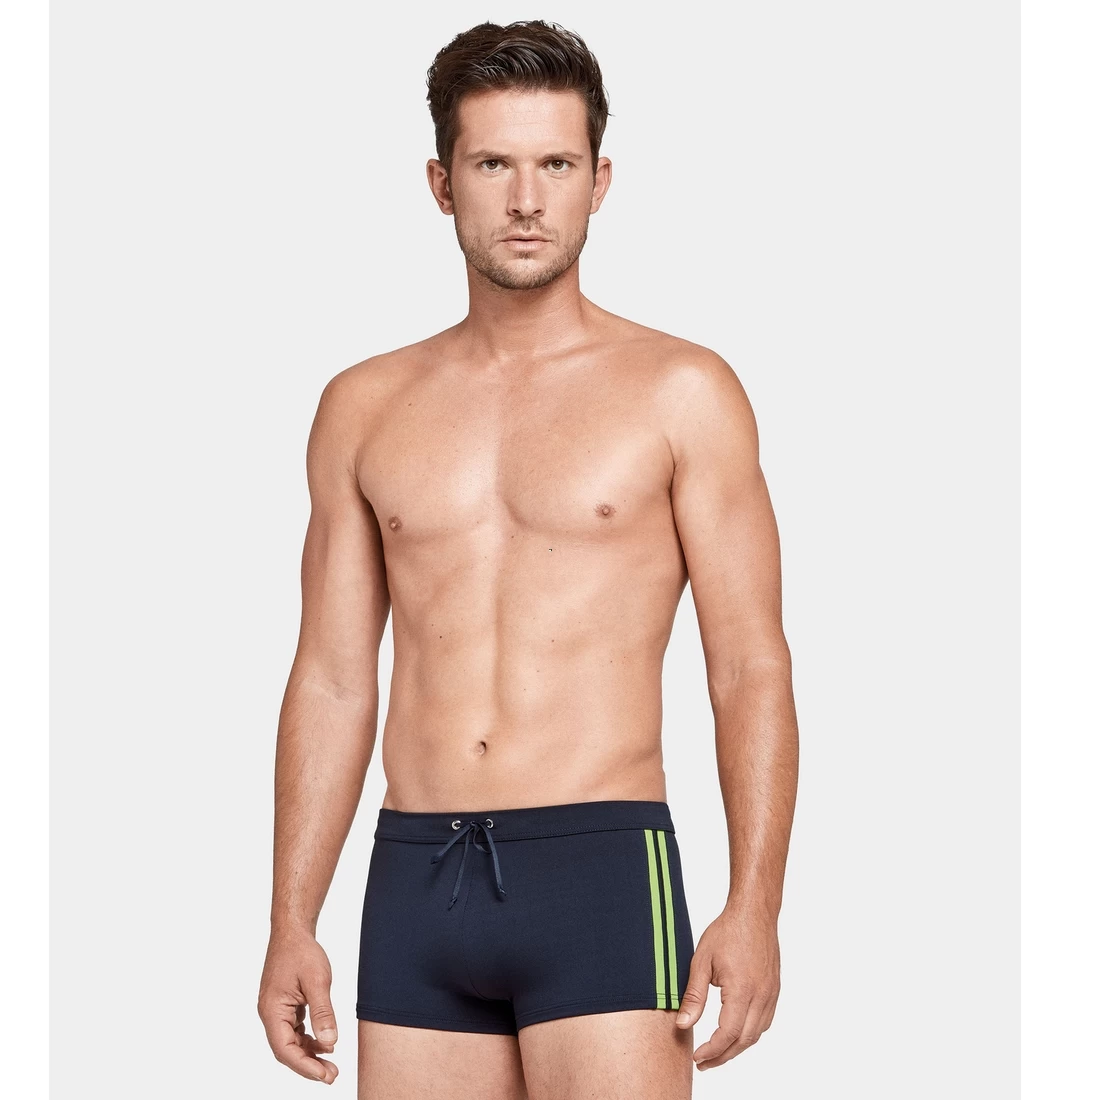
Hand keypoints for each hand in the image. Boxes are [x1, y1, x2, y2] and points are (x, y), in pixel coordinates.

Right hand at [258, 928, 338, 1083]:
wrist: (292, 932)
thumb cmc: (301, 951)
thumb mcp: (318, 981)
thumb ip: (323, 1012)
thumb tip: (329, 1042)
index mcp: (272, 1010)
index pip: (284, 1049)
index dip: (304, 1066)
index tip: (324, 1075)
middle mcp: (270, 1014)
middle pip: (286, 1050)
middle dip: (308, 1065)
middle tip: (331, 1075)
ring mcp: (276, 1010)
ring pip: (290, 1042)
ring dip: (309, 1054)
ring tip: (330, 1065)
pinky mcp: (285, 1006)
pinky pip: (294, 1030)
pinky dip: (308, 1039)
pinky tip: (324, 1043)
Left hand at [674, 905, 779, 1069]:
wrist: (753, 913)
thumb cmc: (727, 931)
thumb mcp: (702, 961)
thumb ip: (694, 995)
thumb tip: (683, 1024)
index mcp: (742, 989)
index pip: (728, 1033)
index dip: (712, 1050)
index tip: (697, 1057)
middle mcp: (761, 995)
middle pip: (744, 1040)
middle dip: (723, 1056)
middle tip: (704, 1062)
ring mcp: (771, 993)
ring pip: (757, 1034)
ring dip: (737, 1047)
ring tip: (717, 1052)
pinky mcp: (774, 989)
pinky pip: (765, 1021)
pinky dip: (750, 1033)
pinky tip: (737, 1033)